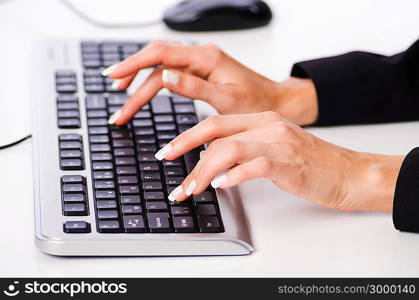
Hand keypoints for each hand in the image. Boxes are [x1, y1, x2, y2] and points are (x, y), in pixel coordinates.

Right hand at [104, 40, 317, 125]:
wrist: (274, 101)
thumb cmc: (256, 102)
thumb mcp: (226, 99)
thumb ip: (195, 87)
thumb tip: (165, 76)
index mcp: (206, 58)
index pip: (161, 55)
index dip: (134, 65)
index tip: (114, 77)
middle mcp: (200, 55)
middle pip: (156, 56)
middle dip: (132, 73)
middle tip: (114, 91)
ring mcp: (199, 62)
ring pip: (161, 62)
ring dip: (140, 76)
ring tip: (122, 92)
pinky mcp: (200, 70)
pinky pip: (170, 69)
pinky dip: (153, 78)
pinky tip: (144, 86)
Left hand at [156, 111, 402, 212]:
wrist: (349, 174)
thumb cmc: (311, 165)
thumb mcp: (273, 149)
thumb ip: (243, 149)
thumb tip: (211, 161)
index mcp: (261, 120)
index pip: (214, 123)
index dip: (186, 137)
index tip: (168, 151)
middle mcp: (266, 125)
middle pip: (214, 130)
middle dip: (184, 148)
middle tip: (167, 166)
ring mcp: (278, 141)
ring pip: (228, 148)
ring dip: (202, 170)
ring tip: (189, 189)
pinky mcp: (288, 162)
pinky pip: (253, 165)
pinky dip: (233, 175)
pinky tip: (220, 185)